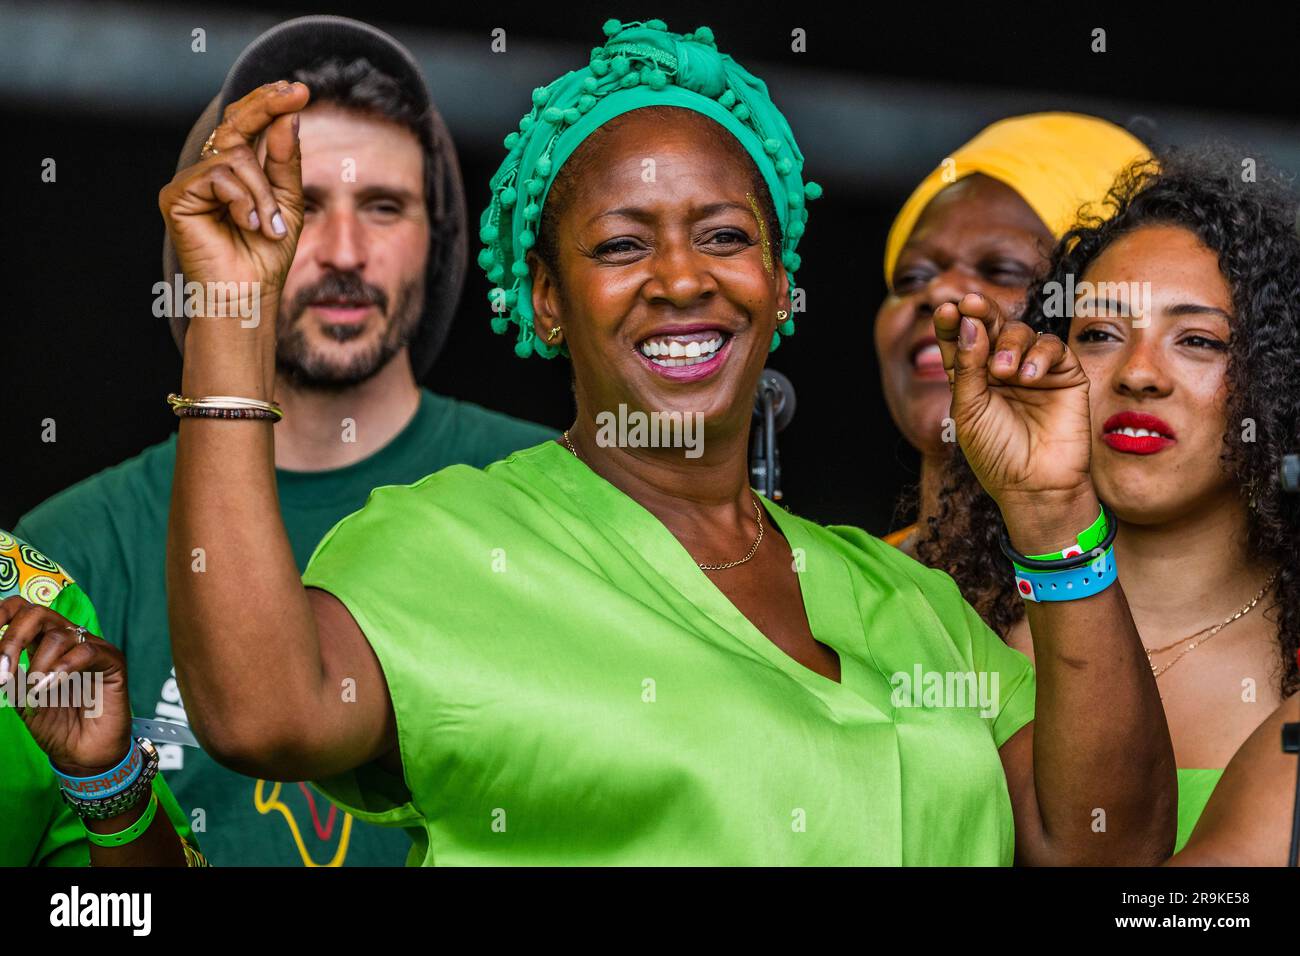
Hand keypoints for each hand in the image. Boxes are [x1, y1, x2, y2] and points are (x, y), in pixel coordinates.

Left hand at [0, 597, 130, 776]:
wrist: (84, 755)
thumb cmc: (55, 727)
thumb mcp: (19, 700)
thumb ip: (9, 678)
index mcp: (40, 644)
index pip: (21, 611)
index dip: (1, 615)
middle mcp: (66, 641)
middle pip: (37, 614)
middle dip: (12, 639)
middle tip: (2, 672)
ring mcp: (90, 648)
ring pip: (59, 635)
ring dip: (38, 665)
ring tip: (34, 694)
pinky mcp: (112, 661)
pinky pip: (86, 652)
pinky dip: (63, 668)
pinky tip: (50, 688)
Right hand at [158, 81, 308, 306]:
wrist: (248, 293)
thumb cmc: (266, 254)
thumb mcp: (287, 201)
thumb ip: (285, 160)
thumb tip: (288, 115)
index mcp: (234, 168)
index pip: (247, 123)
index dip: (269, 102)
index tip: (300, 89)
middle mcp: (209, 169)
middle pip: (235, 122)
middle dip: (267, 106)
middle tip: (297, 93)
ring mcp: (190, 181)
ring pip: (235, 156)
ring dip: (263, 192)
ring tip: (270, 226)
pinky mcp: (176, 195)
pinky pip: (219, 176)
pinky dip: (244, 201)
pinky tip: (249, 226)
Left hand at [934, 293, 1096, 548]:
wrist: (1034, 485)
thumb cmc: (996, 453)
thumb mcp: (967, 410)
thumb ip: (967, 367)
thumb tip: (968, 322)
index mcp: (972, 377)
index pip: (959, 340)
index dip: (951, 323)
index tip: (944, 309)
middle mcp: (1001, 369)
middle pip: (991, 327)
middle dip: (981, 313)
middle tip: (971, 304)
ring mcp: (1033, 370)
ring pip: (1021, 332)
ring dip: (1009, 343)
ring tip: (1003, 370)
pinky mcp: (1064, 375)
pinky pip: (1052, 348)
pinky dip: (1039, 355)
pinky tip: (1029, 377)